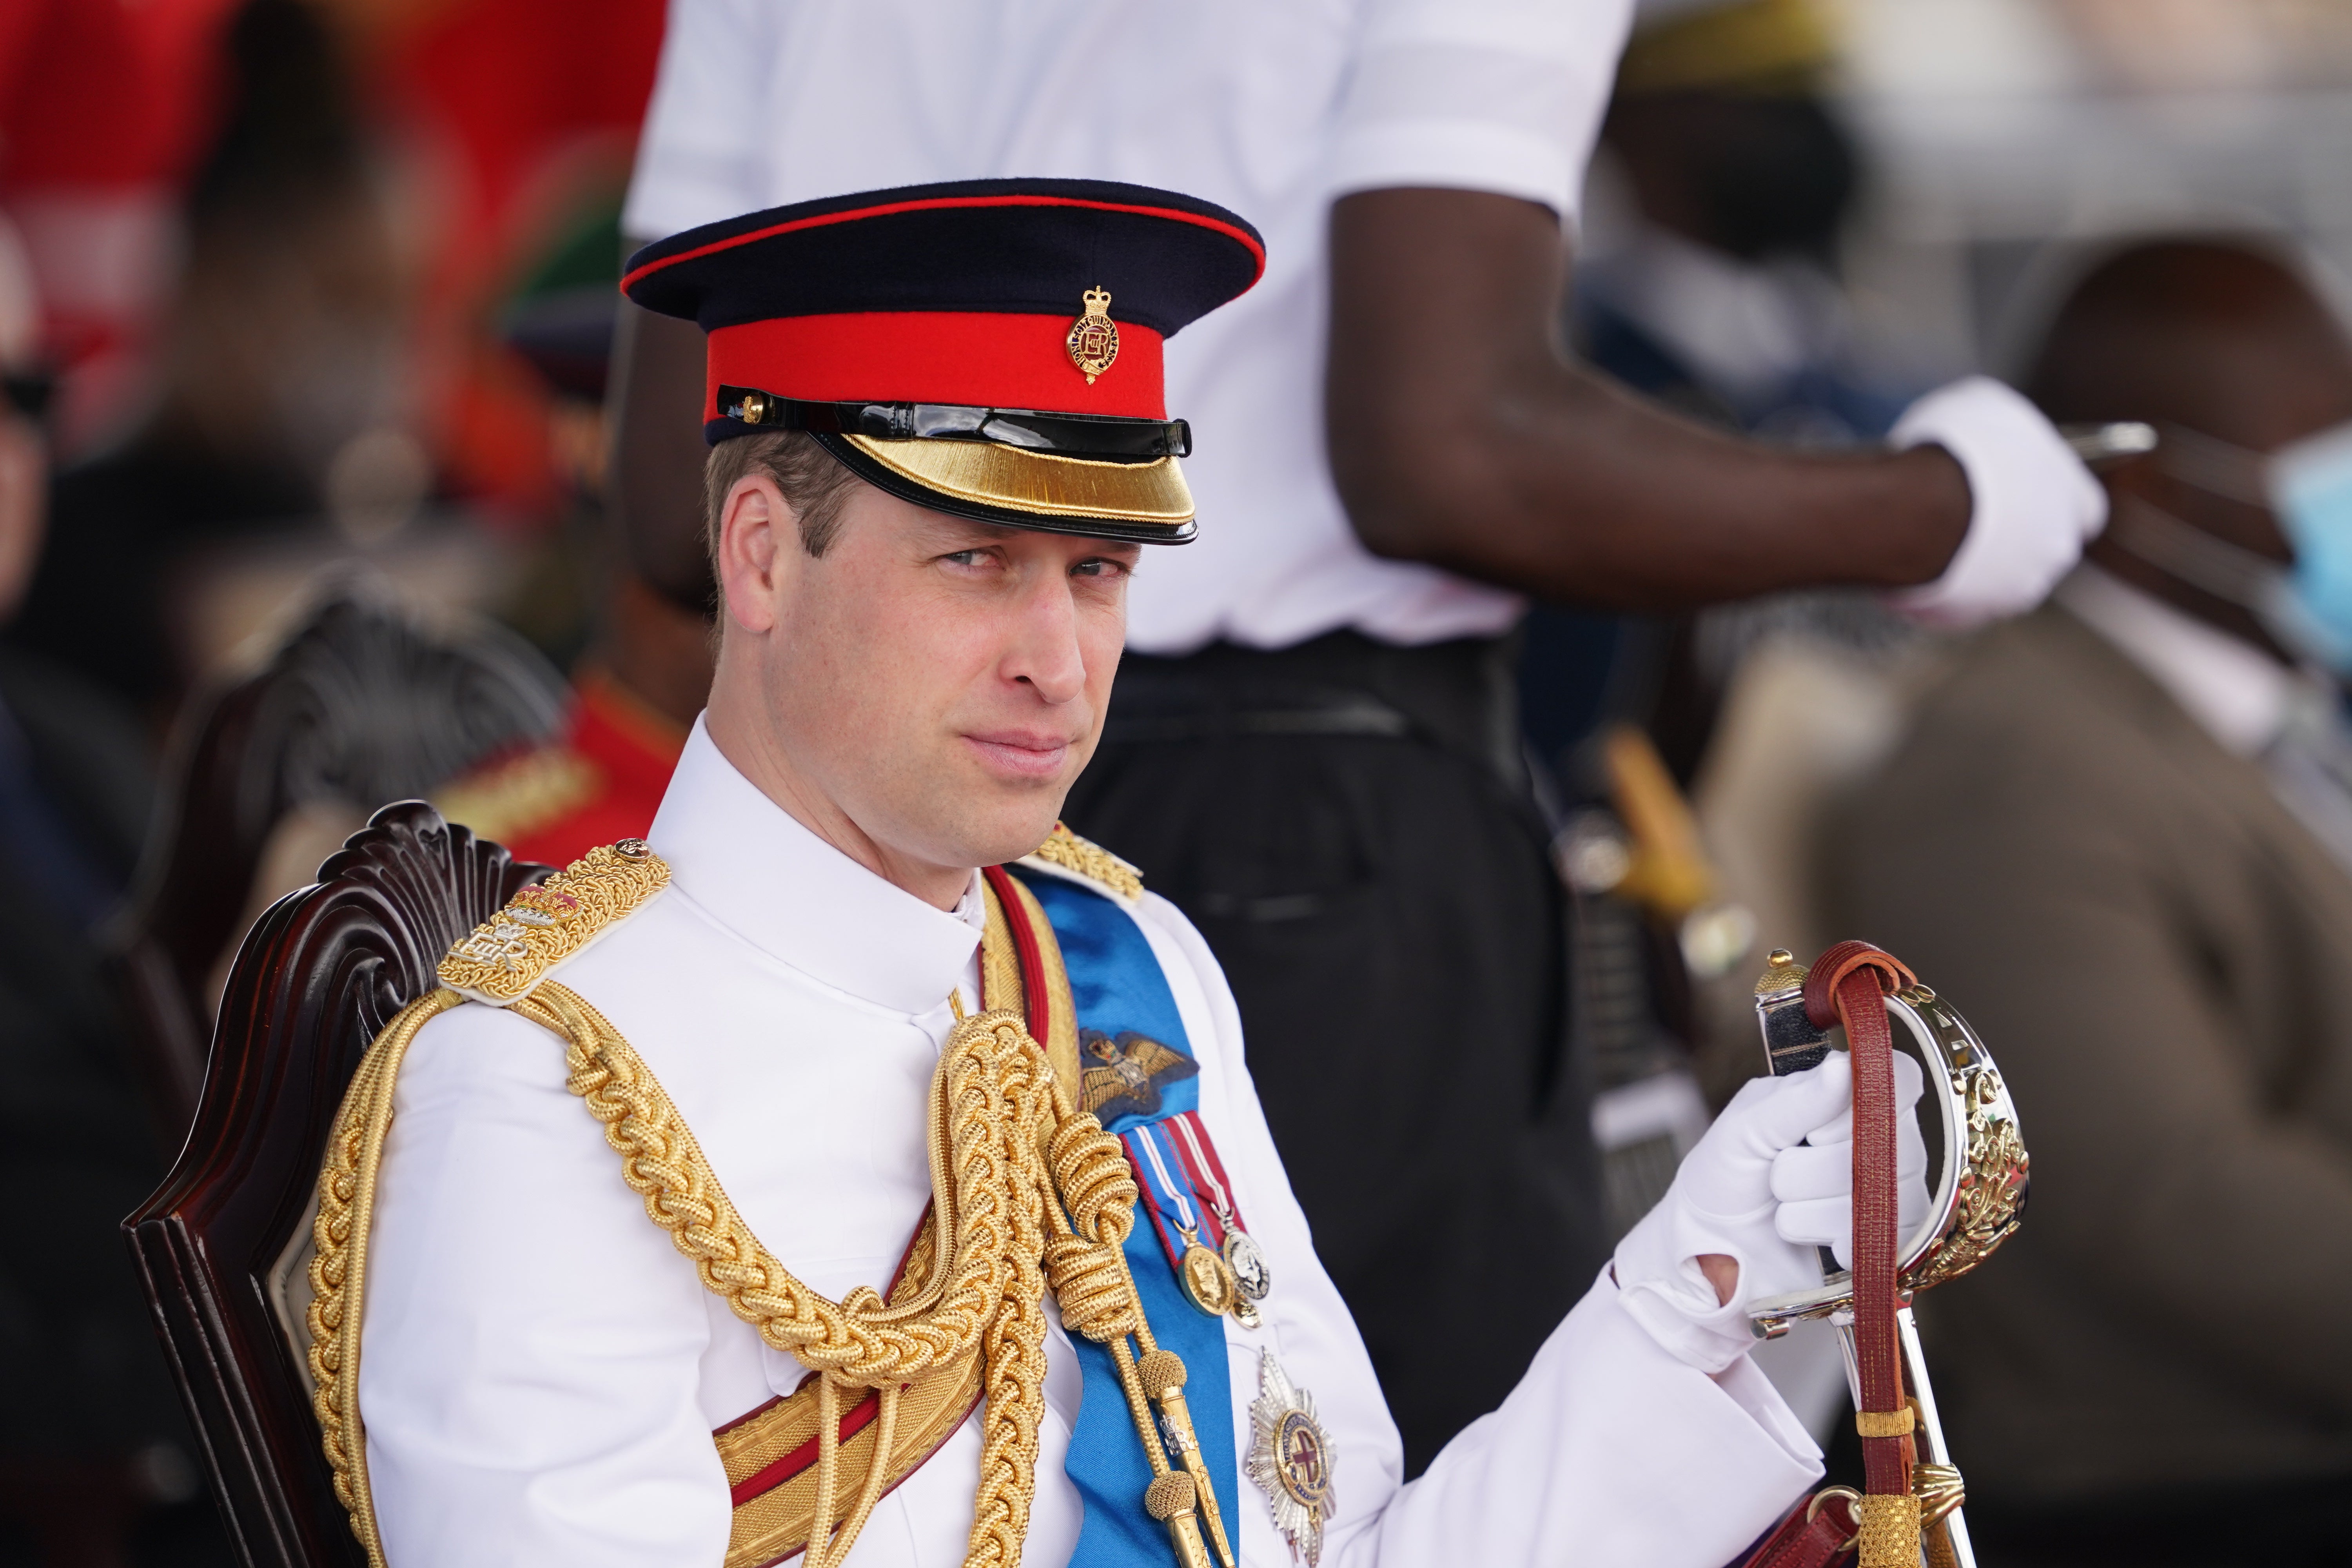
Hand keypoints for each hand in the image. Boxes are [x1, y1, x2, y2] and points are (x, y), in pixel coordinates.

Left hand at [1613, 1053, 1928, 1371]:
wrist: (1714, 1246)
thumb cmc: (1727, 1175)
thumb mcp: (1745, 1129)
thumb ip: (1797, 1100)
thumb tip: (1843, 1067)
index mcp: (1847, 1096)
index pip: (1901, 1079)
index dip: (1863, 1106)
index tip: (1814, 1129)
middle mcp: (1884, 1139)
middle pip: (1887, 1144)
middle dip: (1812, 1167)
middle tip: (1779, 1172)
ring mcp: (1893, 1190)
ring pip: (1880, 1195)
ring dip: (1811, 1206)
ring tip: (1785, 1204)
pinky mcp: (1889, 1239)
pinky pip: (1883, 1238)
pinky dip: (1830, 1238)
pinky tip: (1810, 1235)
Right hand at [1887, 375, 2105, 626]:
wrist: (1912, 510)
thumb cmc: (1955, 455)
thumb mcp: (1986, 405)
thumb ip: (2008, 428)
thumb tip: (1997, 431)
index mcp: (2073, 498)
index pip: (2087, 510)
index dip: (2058, 501)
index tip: (2031, 493)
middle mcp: (2054, 550)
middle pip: (2043, 547)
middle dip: (2015, 534)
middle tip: (1972, 511)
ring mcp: (2013, 590)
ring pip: (2001, 578)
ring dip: (1979, 562)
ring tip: (1938, 535)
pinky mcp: (1969, 616)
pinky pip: (1960, 601)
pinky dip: (1943, 584)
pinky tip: (1918, 558)